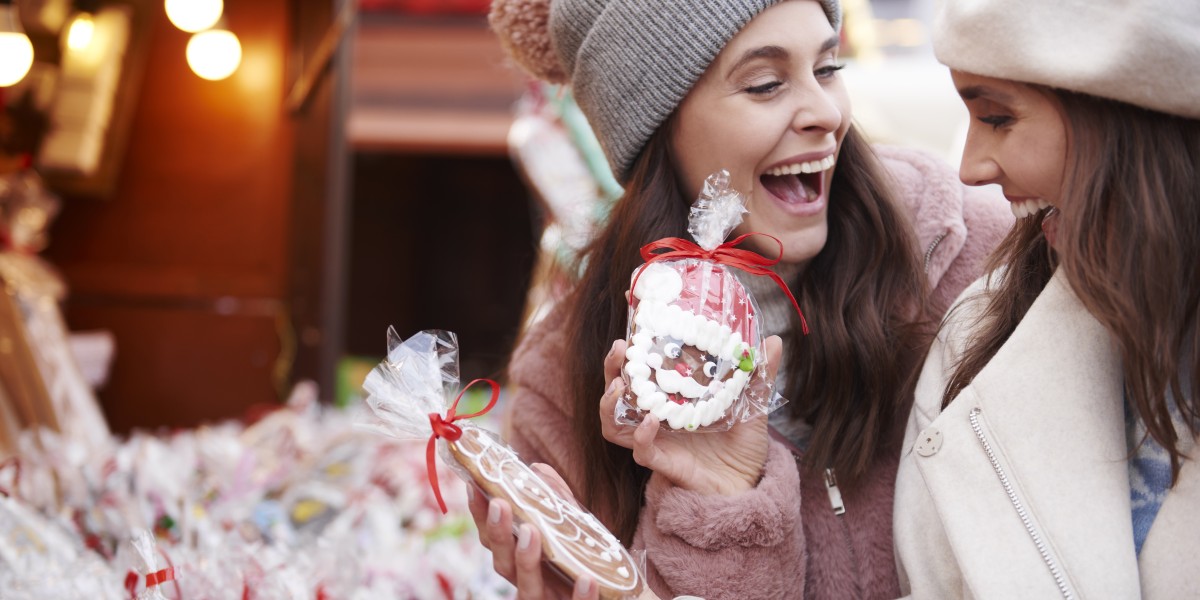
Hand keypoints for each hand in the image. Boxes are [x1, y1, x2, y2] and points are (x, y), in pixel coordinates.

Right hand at [467, 464, 601, 598]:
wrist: (611, 594)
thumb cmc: (583, 564)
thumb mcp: (571, 529)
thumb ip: (556, 502)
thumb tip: (537, 468)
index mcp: (522, 563)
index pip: (493, 541)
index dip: (480, 516)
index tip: (474, 485)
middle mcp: (528, 584)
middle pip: (503, 564)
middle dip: (499, 535)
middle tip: (500, 504)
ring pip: (528, 590)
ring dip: (526, 561)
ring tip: (531, 532)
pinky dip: (580, 597)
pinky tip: (587, 580)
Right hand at [599, 336, 783, 494]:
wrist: (749, 486)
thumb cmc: (744, 445)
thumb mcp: (752, 404)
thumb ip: (758, 375)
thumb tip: (773, 339)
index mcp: (672, 394)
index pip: (642, 362)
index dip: (632, 337)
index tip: (630, 303)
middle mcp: (656, 413)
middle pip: (617, 387)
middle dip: (612, 365)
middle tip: (621, 346)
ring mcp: (655, 438)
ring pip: (613, 419)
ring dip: (610, 400)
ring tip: (621, 383)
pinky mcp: (662, 461)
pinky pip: (640, 449)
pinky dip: (641, 435)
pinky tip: (651, 421)